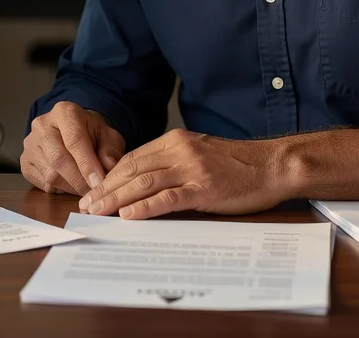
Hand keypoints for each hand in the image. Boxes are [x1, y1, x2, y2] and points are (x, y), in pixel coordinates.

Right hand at [21, 101, 125, 195]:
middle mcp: (42, 125)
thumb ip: (110, 150)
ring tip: (85, 189)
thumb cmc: (91, 134)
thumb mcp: (108, 136)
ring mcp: (30, 144)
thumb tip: (109, 167)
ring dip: (70, 188)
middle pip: (58, 158)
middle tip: (94, 192)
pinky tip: (70, 186)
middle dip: (79, 180)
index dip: (87, 163)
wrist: (73, 131)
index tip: (99, 182)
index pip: (74, 139)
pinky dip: (59, 190)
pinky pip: (42, 183)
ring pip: (49, 174)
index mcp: (64, 112)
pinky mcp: (25, 161)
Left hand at [78, 129, 285, 218]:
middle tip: (86, 206)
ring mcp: (192, 169)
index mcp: (175, 142)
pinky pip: (168, 198)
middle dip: (105, 189)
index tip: (92, 191)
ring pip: (144, 183)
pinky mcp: (205, 188)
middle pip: (132, 170)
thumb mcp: (199, 154)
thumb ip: (173, 163)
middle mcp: (179, 151)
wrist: (272, 165)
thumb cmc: (238, 165)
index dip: (108, 176)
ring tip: (98, 212)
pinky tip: (129, 215)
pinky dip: (146, 207)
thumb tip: (143, 182)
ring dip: (116, 199)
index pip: (131, 158)